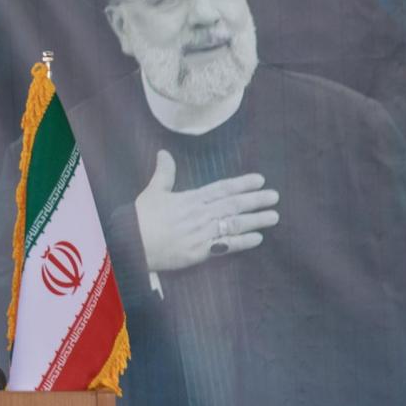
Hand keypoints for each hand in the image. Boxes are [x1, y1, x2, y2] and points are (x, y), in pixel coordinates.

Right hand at [136, 150, 279, 272]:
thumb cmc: (141, 218)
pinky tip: (257, 238)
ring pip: (234, 224)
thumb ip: (164, 173)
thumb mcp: (153, 191)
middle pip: (233, 205)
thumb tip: (164, 152)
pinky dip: (242, 242)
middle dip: (255, 200)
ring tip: (273, 216)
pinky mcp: (200, 252)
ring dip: (255, 220)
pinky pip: (226, 246)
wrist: (131, 243)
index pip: (221, 188)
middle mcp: (200, 214)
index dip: (242, 184)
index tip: (260, 180)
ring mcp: (201, 233)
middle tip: (275, 196)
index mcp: (190, 199)